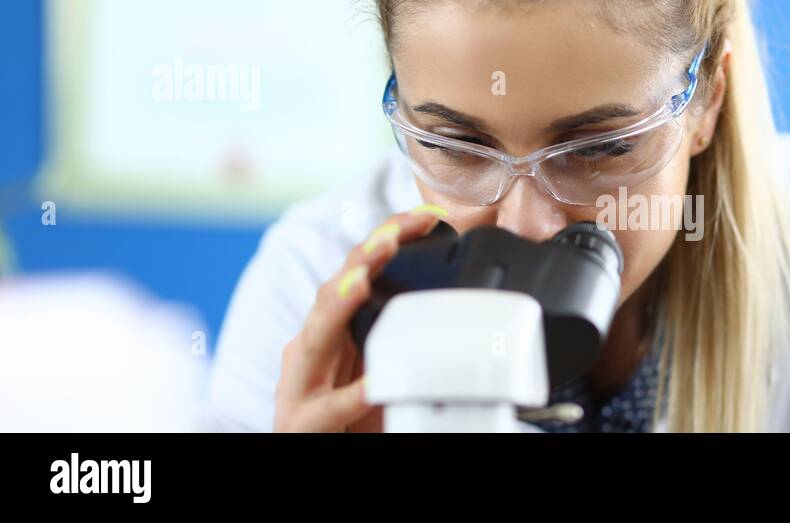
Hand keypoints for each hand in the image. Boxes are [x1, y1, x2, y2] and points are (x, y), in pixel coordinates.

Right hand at [272, 204, 448, 431]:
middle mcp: (311, 349)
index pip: (356, 273)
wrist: (315, 455)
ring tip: (361, 283)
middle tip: (391, 235)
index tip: (424, 217)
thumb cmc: (349, 416)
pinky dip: (350, 394)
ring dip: (338, 307)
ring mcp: (300, 384)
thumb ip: (403, 336)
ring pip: (314, 338)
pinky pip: (328, 407)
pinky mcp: (301, 423)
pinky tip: (373, 384)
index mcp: (333, 331)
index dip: (384, 241)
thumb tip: (459, 308)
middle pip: (333, 293)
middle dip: (360, 260)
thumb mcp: (380, 365)